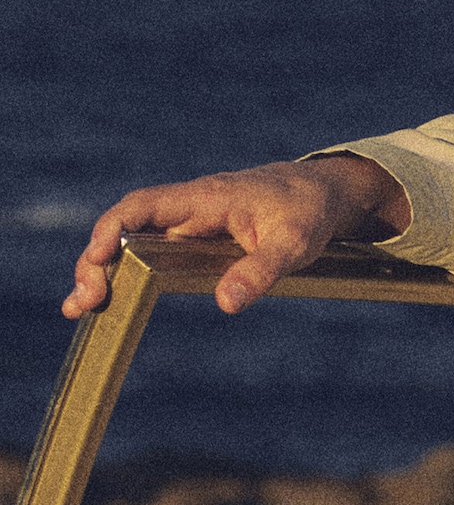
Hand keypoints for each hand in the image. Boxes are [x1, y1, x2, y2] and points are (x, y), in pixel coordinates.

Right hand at [63, 154, 412, 320]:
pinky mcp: (193, 241)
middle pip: (125, 229)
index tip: (96, 259)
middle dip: (98, 261)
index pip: (143, 206)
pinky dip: (127, 276)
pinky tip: (109, 302)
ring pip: (132, 244)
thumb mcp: (295, 243)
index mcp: (205, 198)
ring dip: (105, 273)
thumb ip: (262, 271)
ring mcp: (187, 225)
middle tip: (84, 302)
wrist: (320, 194)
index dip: (112, 228)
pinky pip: (152, 256)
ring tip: (82, 310)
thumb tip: (226, 304)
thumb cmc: (308, 212)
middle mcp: (186, 208)